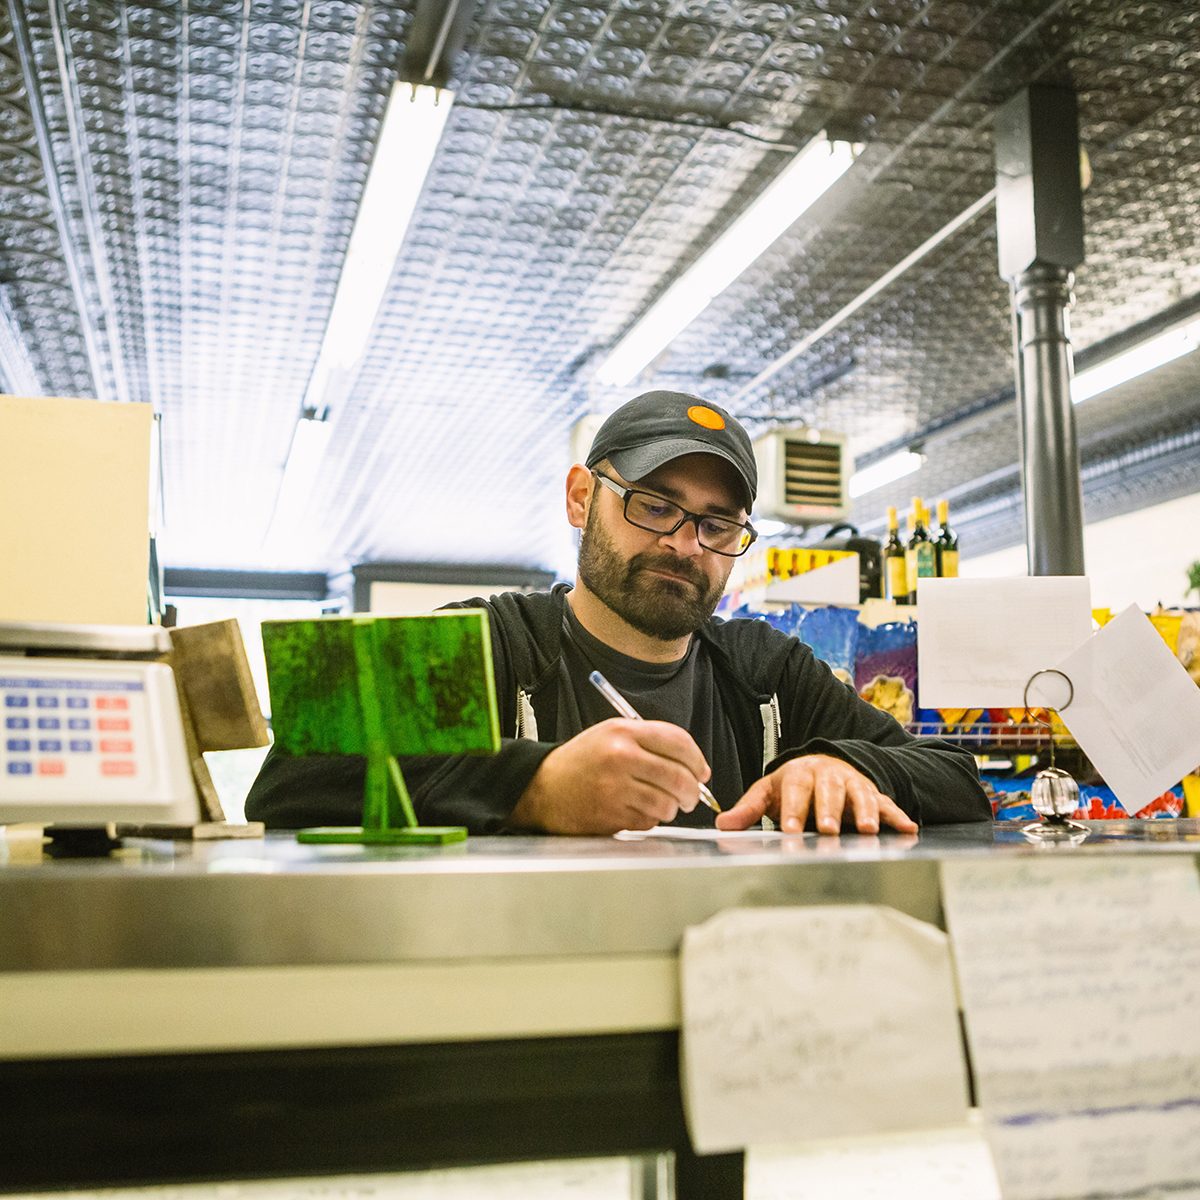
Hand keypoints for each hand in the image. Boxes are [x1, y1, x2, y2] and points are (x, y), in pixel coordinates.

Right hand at [510, 718, 710, 834]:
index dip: (697, 759)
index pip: (678, 742)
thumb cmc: (581, 762)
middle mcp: (621, 756)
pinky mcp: (611, 814)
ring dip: (672, 808)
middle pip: (679, 776)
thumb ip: (650, 743)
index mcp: (623, 732)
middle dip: (693, 791)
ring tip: (663, 805)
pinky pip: (649, 821)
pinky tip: (637, 812)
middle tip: (692, 796)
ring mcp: (616, 787)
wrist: (542, 787)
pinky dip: (650, 820)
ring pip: (667, 803)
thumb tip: (693, 764)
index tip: (702, 771)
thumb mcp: (611, 735)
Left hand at [715, 754, 917, 835]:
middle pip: (829, 791)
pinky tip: (909, 829)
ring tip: (869, 830)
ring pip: (860, 795)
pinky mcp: (872, 793)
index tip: (789, 830)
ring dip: (866, 812)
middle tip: (828, 829)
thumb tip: (722, 825)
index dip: (792, 811)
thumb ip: (748, 809)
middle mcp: (828, 775)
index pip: (795, 791)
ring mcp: (852, 783)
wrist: (823, 765)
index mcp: (800, 773)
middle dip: (829, 810)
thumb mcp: (769, 792)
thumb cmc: (794, 784)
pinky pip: (887, 804)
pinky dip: (898, 816)